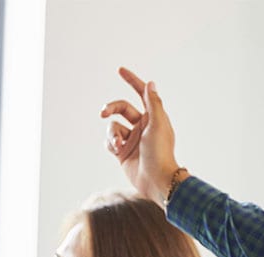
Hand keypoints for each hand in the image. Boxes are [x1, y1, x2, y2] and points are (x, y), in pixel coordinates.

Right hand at [101, 67, 180, 205]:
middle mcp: (142, 126)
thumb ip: (154, 103)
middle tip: (102, 113)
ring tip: (118, 145)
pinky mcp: (122, 152)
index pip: (141, 94)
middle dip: (110, 108)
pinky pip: (109, 141)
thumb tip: (150, 83)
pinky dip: (110, 143)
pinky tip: (117, 150)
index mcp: (153, 117)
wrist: (156, 180)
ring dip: (112, 134)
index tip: (120, 70)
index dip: (132, 81)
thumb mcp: (158, 124)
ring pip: (112, 126)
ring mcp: (132, 139)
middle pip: (121, 108)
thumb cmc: (161, 152)